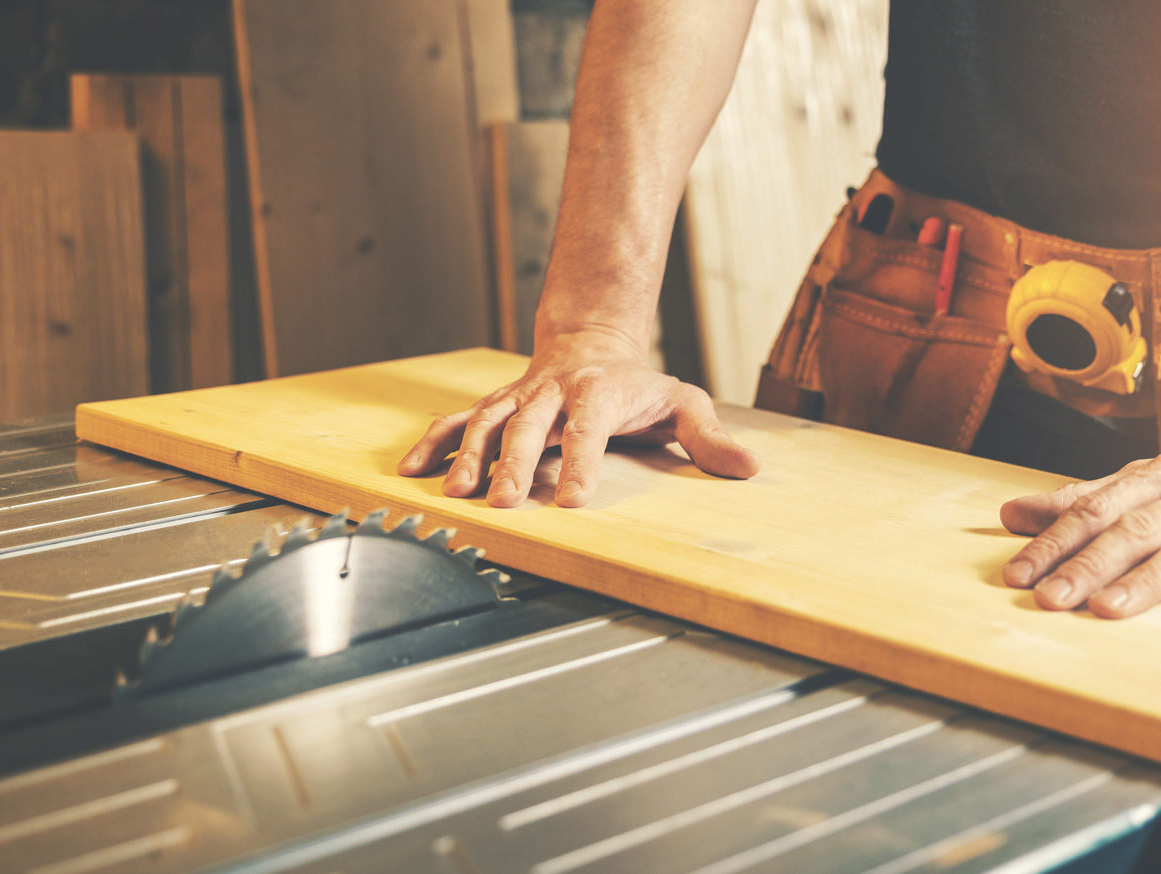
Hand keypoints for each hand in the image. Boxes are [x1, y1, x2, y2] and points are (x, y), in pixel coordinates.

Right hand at [397, 332, 759, 507]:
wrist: (592, 340)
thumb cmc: (640, 384)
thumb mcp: (684, 400)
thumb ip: (711, 437)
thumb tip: (749, 469)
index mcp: (599, 392)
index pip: (589, 428)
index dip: (581, 462)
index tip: (572, 500)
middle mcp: (552, 392)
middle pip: (529, 426)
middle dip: (512, 463)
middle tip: (502, 502)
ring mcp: (518, 398)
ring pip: (487, 422)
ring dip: (468, 456)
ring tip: (455, 493)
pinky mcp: (494, 405)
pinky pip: (457, 421)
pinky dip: (432, 444)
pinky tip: (411, 472)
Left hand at [997, 436, 1160, 622]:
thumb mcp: (1158, 480)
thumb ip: (1091, 498)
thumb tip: (1013, 513)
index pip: (1101, 507)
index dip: (1056, 539)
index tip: (1016, 574)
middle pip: (1139, 527)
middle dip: (1089, 563)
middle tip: (1048, 599)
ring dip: (1148, 580)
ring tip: (1107, 610)